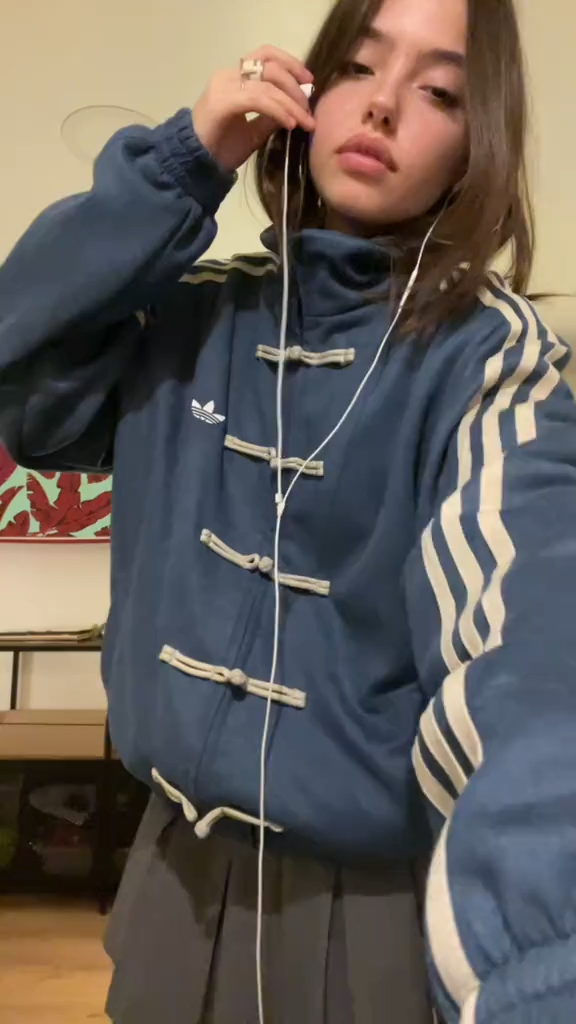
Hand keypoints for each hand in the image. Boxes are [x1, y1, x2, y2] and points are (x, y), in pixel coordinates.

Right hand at [192, 45, 314, 172]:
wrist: (195, 164)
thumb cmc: (220, 149)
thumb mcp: (253, 131)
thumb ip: (271, 116)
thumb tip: (296, 108)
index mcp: (234, 78)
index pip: (265, 57)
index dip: (290, 64)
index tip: (309, 83)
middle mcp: (229, 75)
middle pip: (270, 64)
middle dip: (295, 84)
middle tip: (309, 108)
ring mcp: (224, 86)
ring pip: (267, 83)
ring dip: (291, 102)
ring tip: (304, 122)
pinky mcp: (223, 102)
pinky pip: (259, 99)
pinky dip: (278, 110)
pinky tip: (289, 124)